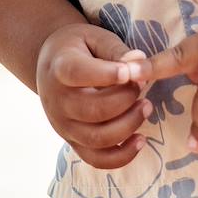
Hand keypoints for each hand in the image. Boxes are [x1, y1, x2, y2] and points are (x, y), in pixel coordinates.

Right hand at [36, 22, 151, 169]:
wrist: (52, 66)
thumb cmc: (78, 47)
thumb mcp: (94, 38)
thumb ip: (116, 50)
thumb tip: (139, 62)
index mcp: (60, 68)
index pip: (79, 74)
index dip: (106, 75)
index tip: (129, 72)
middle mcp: (58, 101)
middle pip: (93, 110)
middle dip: (125, 100)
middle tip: (142, 86)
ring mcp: (64, 126)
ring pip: (97, 138)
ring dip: (128, 125)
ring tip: (146, 107)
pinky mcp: (73, 142)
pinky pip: (96, 159)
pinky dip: (121, 156)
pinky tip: (140, 139)